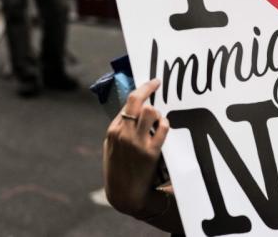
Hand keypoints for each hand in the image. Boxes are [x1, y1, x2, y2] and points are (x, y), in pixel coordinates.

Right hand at [103, 79, 169, 218]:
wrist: (124, 194)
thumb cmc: (118, 169)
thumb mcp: (112, 146)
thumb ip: (120, 127)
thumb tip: (133, 109)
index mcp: (113, 130)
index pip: (128, 101)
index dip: (142, 89)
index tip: (152, 83)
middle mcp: (123, 133)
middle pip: (137, 100)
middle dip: (149, 88)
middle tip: (157, 83)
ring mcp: (137, 142)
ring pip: (150, 111)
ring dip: (157, 111)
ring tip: (158, 118)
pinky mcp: (151, 151)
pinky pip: (163, 127)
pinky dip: (165, 124)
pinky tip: (164, 127)